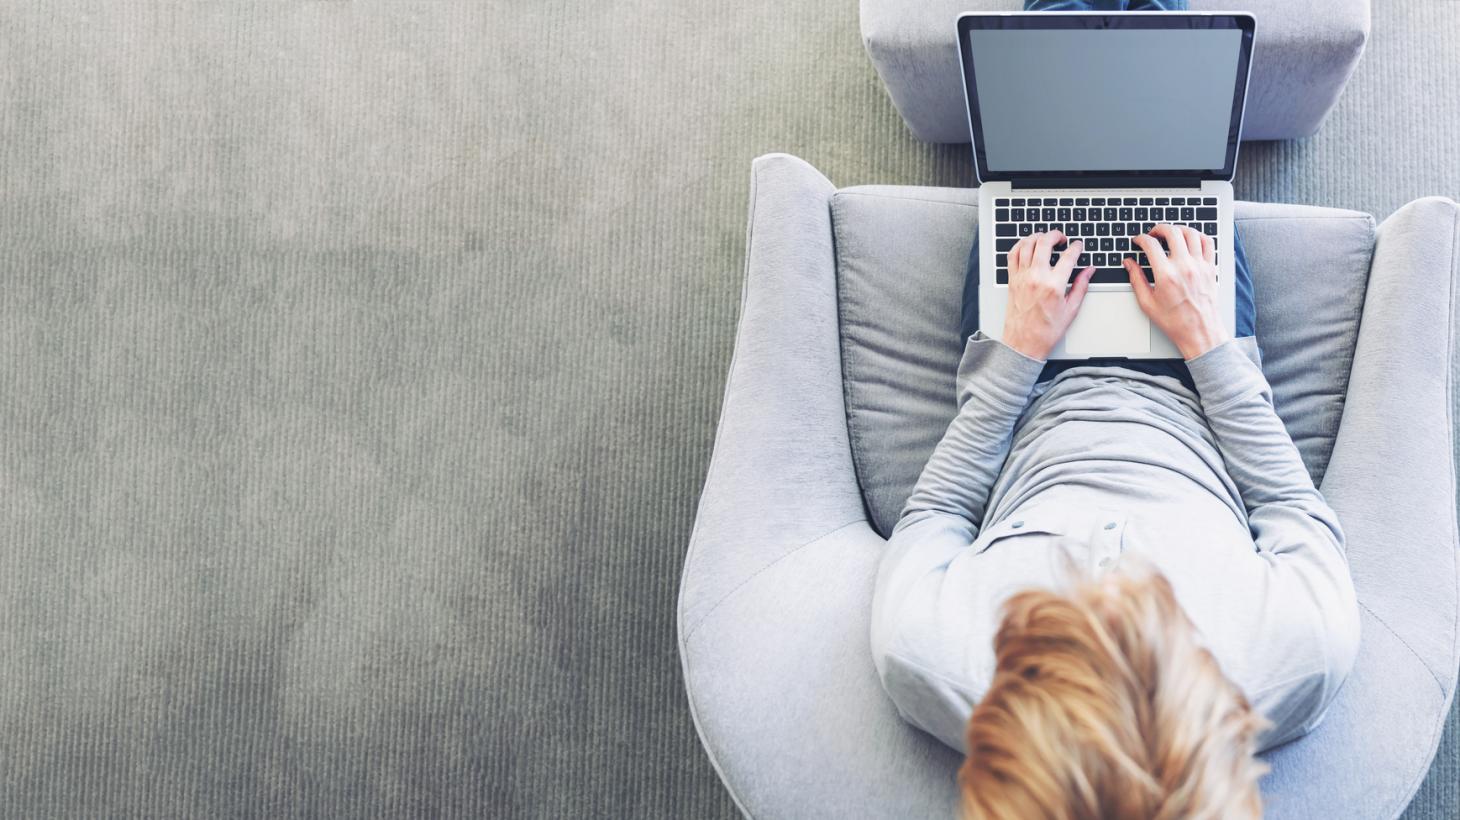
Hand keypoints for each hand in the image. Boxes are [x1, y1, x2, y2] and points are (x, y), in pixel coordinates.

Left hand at [1000, 231, 1095, 359]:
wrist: (1023, 343)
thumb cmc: (1046, 331)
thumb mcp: (1071, 309)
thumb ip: (1081, 286)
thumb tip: (1089, 271)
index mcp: (1054, 286)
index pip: (1068, 256)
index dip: (1076, 247)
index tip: (1078, 245)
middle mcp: (1036, 278)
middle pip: (1044, 243)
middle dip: (1055, 235)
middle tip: (1062, 238)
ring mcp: (1021, 277)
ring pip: (1026, 245)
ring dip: (1037, 236)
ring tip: (1045, 238)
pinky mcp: (1011, 280)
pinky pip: (1012, 255)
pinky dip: (1020, 245)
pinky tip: (1027, 246)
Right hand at [1124, 224, 1231, 359]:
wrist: (1200, 331)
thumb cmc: (1175, 321)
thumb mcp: (1147, 303)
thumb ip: (1136, 279)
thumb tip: (1129, 264)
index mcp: (1166, 275)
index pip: (1151, 245)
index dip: (1141, 239)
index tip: (1138, 240)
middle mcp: (1184, 267)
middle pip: (1172, 232)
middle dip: (1159, 228)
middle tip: (1153, 233)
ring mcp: (1200, 266)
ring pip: (1191, 233)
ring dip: (1178, 229)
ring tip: (1171, 234)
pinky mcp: (1210, 268)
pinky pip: (1208, 242)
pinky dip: (1198, 236)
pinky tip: (1190, 239)